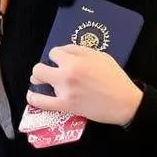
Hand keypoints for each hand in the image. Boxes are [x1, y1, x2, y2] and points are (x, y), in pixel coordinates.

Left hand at [27, 45, 142, 125]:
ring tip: (40, 83)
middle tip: (47, 72)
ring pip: (38, 83)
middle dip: (42, 69)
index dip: (57, 57)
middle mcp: (67, 74)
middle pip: (39, 68)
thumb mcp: (100, 56)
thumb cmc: (115, 78)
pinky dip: (34, 98)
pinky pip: (41, 102)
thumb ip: (79, 50)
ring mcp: (64, 91)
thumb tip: (63, 50)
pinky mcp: (65, 106)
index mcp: (75, 60)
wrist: (124, 102)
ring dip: (38, 82)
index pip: (54, 53)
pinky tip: (32, 96)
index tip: (61, 61)